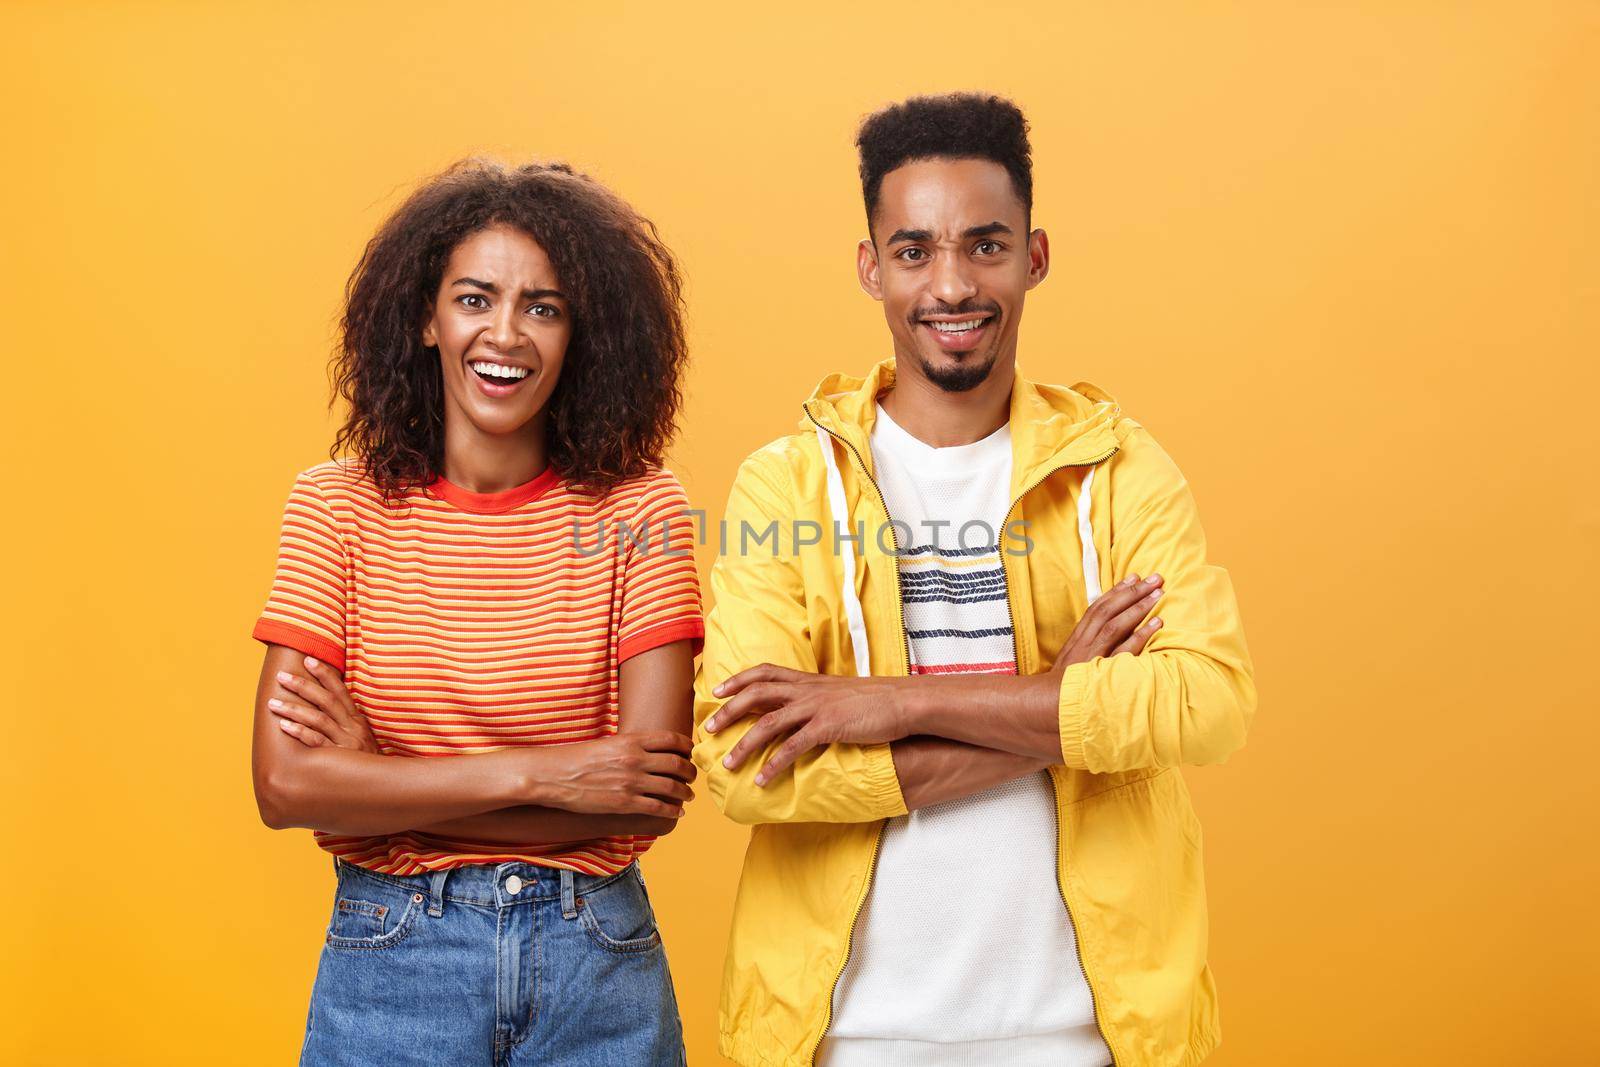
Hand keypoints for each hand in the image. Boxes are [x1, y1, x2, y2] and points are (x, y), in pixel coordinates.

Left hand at [268, 656, 380, 752]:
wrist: (383, 786)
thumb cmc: (366, 763)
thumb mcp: (361, 739)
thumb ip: (346, 724)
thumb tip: (324, 708)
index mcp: (357, 720)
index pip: (340, 691)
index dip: (325, 674)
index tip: (308, 660)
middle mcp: (352, 727)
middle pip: (326, 700)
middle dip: (303, 685)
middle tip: (282, 676)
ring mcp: (345, 742)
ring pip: (318, 719)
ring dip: (294, 709)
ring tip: (272, 703)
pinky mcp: (338, 757)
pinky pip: (316, 742)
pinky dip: (299, 732)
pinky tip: (284, 725)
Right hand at [536, 732, 697, 818]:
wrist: (553, 776)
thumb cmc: (577, 758)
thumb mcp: (608, 744)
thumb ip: (630, 746)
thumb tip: (649, 751)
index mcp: (631, 740)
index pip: (671, 740)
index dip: (687, 746)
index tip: (690, 752)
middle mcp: (635, 759)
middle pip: (677, 764)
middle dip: (690, 771)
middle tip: (693, 776)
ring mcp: (631, 782)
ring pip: (672, 787)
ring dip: (685, 792)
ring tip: (688, 795)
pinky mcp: (625, 803)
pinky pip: (658, 807)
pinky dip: (672, 811)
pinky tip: (676, 812)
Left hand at [705, 667, 908, 784]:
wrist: (903, 702)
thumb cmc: (874, 701)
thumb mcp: (839, 694)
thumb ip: (817, 698)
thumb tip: (801, 710)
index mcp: (809, 681)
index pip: (764, 672)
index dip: (738, 679)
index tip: (717, 690)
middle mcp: (807, 690)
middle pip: (757, 694)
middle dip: (729, 711)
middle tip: (710, 730)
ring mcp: (816, 708)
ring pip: (768, 724)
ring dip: (744, 745)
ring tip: (728, 764)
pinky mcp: (828, 727)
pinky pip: (793, 747)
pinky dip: (774, 764)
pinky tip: (762, 779)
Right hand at [1051, 573, 1164, 674]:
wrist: (1051, 704)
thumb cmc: (1067, 682)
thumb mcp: (1073, 657)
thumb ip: (1089, 641)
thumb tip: (1111, 626)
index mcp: (1078, 636)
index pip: (1097, 607)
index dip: (1116, 590)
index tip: (1134, 576)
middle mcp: (1084, 641)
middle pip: (1108, 610)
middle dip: (1132, 592)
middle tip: (1154, 578)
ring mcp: (1093, 655)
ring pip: (1115, 625)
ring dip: (1138, 607)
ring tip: (1158, 594)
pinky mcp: (1102, 671)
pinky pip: (1124, 651)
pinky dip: (1141, 636)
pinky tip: (1156, 624)